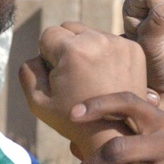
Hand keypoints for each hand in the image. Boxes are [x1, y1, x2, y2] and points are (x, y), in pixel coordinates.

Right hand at [19, 22, 147, 158]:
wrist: (115, 134)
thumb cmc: (73, 120)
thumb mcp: (37, 101)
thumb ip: (28, 70)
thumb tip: (38, 55)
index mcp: (72, 49)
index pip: (48, 34)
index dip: (48, 56)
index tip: (58, 77)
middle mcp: (97, 39)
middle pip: (70, 28)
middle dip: (66, 47)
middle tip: (73, 76)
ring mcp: (119, 43)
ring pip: (91, 33)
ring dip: (86, 49)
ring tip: (91, 78)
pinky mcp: (134, 49)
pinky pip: (110, 41)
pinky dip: (105, 54)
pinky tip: (106, 77)